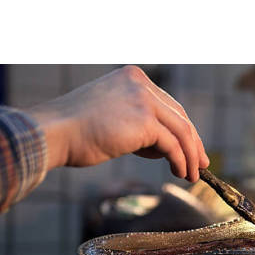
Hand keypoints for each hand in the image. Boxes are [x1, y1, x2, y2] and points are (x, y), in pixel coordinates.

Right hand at [26, 65, 208, 181]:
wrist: (54, 133)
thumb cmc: (76, 132)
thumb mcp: (112, 118)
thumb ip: (137, 124)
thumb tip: (160, 144)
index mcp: (133, 79)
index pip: (168, 105)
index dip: (184, 130)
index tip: (192, 149)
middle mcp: (141, 84)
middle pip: (179, 116)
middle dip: (193, 143)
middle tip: (200, 164)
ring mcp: (143, 99)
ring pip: (181, 130)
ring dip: (190, 156)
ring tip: (192, 175)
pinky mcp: (144, 120)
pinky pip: (173, 144)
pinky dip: (181, 161)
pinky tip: (181, 173)